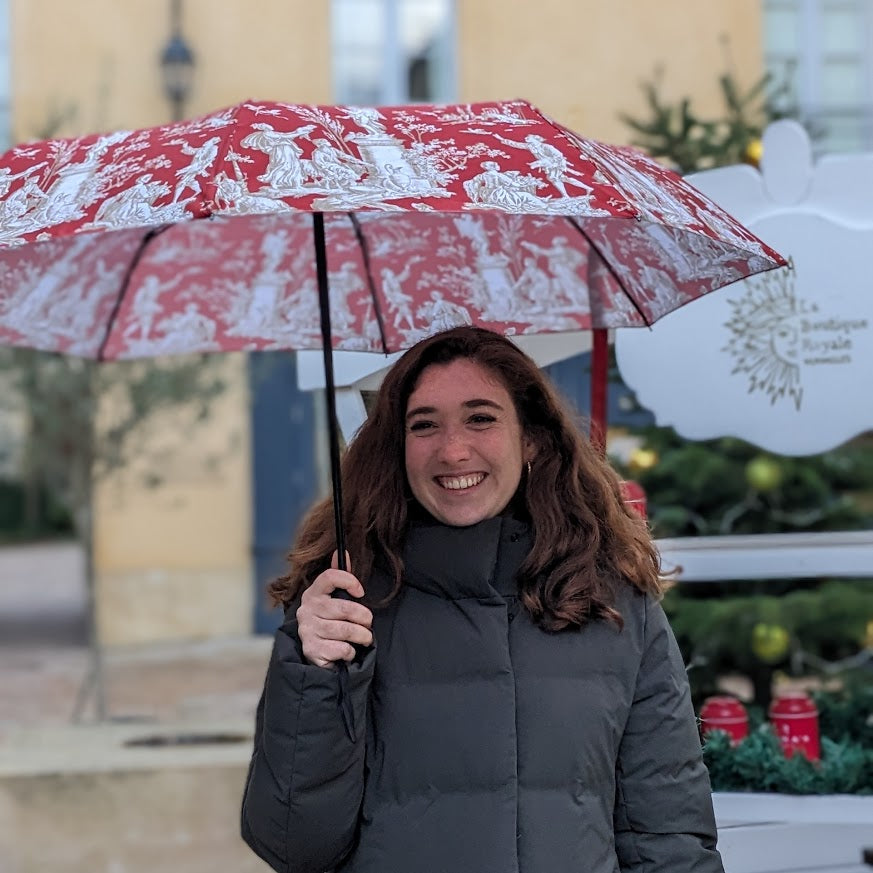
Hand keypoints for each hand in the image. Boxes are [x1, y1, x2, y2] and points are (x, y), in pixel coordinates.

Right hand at [297, 552, 373, 667]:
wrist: (318, 655)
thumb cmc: (331, 622)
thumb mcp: (335, 599)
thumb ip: (340, 577)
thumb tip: (343, 552)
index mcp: (313, 593)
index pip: (329, 576)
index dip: (349, 581)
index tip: (361, 592)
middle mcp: (306, 610)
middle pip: (343, 608)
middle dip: (363, 617)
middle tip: (368, 623)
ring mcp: (307, 631)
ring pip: (345, 630)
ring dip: (362, 636)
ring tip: (365, 638)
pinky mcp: (312, 651)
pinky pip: (341, 648)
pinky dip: (351, 651)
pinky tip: (348, 651)